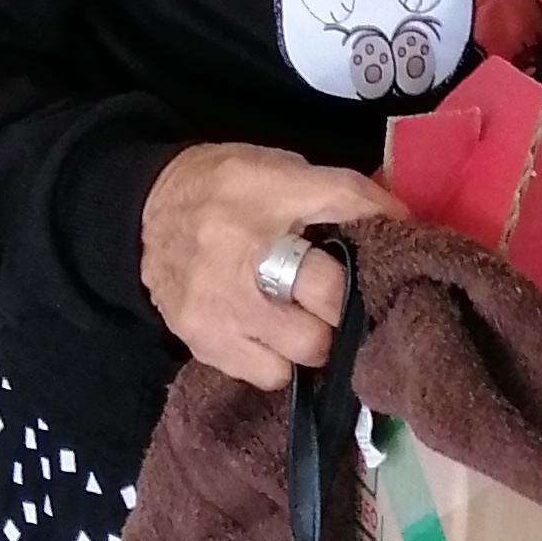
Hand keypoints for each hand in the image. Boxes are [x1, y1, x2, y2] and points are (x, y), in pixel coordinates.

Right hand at [139, 145, 408, 387]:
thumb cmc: (224, 189)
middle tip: (347, 296)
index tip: (399, 244)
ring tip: (309, 318)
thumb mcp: (277, 168)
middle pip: (332, 294)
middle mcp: (242, 249)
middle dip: (349, 300)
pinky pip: (270, 373)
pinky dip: (281, 360)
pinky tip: (273, 335)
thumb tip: (400, 223)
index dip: (385, 227)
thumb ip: (337, 192)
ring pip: (307, 346)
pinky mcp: (204, 339)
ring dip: (318, 337)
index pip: (347, 203)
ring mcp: (220, 303)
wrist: (141, 214)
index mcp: (264, 191)